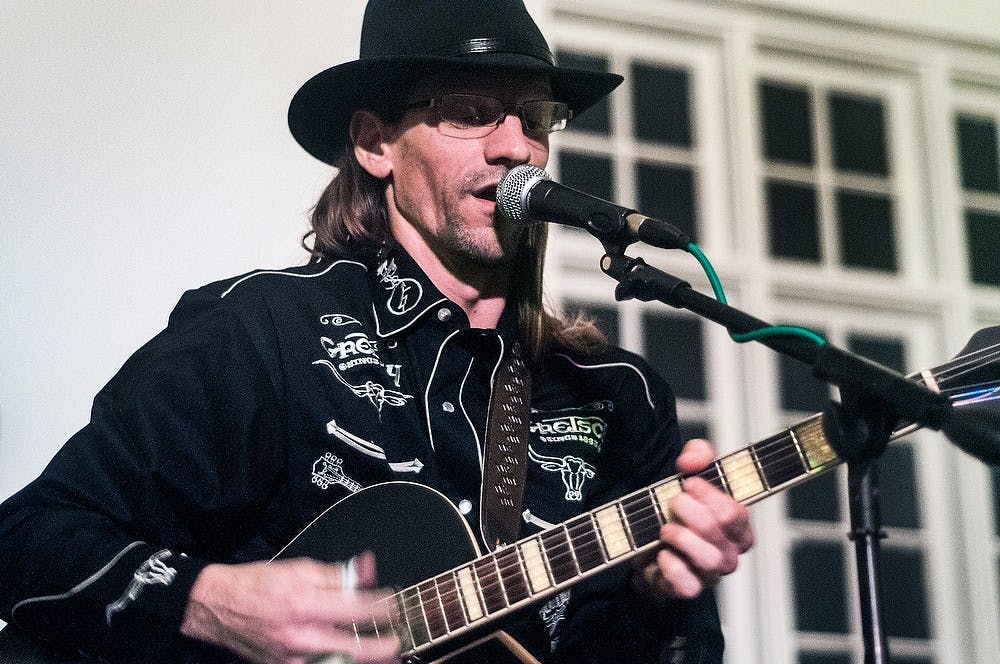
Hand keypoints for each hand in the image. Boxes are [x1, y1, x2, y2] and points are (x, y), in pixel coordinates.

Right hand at [180, 552, 399, 663]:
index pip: (354, 608)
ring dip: (361, 660)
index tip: (396, 606)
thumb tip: (366, 569)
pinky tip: (348, 658)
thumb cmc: (258, 585)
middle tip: (398, 644)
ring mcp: (291, 657)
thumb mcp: (300, 568)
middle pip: (350, 648)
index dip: (381, 607)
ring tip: (383, 656)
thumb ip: (337, 574)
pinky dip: (335, 663)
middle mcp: (299, 634)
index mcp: (304, 603)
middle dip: (380, 648)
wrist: (218, 607)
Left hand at [632, 438, 753, 600]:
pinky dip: (671, 566)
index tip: (688, 483)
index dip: (708, 494)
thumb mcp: (690, 471)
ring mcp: (711, 574)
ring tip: (665, 528)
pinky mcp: (689, 589)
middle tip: (673, 502)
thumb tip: (690, 463)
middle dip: (688, 510)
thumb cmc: (677, 509)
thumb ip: (698, 455)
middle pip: (716, 529)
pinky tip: (662, 553)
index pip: (735, 512)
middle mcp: (729, 553)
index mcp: (738, 528)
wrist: (646, 542)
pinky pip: (687, 584)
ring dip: (680, 536)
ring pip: (707, 558)